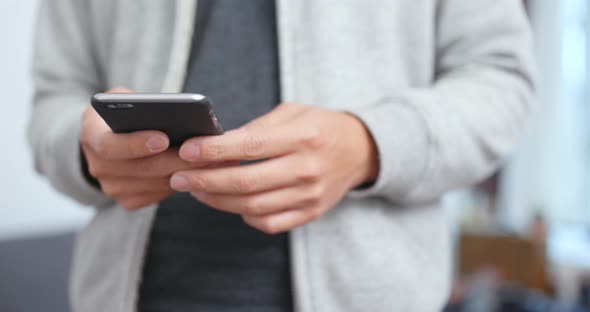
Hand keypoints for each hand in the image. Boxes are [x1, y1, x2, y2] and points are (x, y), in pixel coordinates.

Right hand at [80, 87, 197, 209]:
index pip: (110, 146)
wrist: (106, 142)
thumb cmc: (120, 115)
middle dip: (174, 160)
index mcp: (90, 137)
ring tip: (208, 160)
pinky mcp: (128, 201)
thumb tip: (169, 111)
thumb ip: (137, 102)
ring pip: (154, 184)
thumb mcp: (121, 99)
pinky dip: (179, 183)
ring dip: (183, 173)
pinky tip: (198, 170)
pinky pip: (158, 194)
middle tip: (202, 152)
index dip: (136, 144)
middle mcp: (98, 167)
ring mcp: (112, 188)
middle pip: (141, 169)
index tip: (164, 138)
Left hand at [170, 103, 378, 233]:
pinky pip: (270, 223)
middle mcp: (308, 169)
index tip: (187, 150)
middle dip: (205, 181)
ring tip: (197, 189)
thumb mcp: (293, 113)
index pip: (250, 146)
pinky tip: (231, 202)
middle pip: (246, 182)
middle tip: (178, 177)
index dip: (214, 150)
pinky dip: (245, 216)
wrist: (359, 151)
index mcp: (304, 137)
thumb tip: (217, 144)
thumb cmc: (320, 126)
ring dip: (218, 200)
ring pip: (253, 207)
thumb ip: (258, 129)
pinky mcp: (310, 213)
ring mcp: (310, 196)